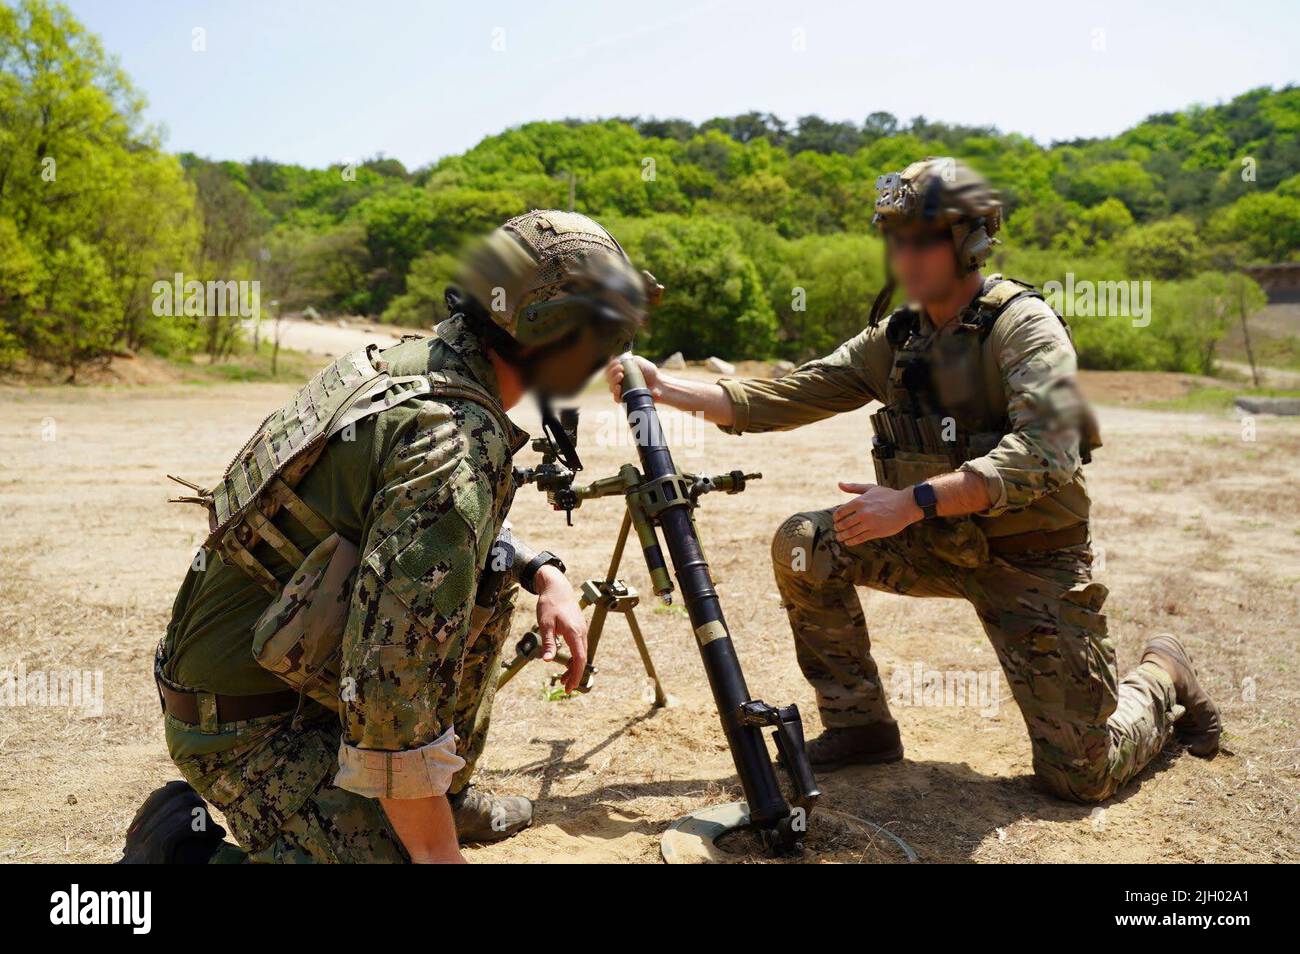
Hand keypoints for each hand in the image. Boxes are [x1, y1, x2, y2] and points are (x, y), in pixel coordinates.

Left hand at [533, 565, 587, 692]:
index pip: (579, 659)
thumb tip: (548, 660)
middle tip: (565, 688)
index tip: (570, 687)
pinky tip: (566, 664)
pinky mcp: (578, 629)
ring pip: (581, 654)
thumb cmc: (550, 604)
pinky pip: (579, 647)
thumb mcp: (545, 624)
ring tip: (563, 679)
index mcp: (574, 632)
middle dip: (575, 675)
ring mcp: (581, 630)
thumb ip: (549, 642)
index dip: (576, 675)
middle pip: (582, 659)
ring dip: (574, 667)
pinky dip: (574, 658)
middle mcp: (581, 633)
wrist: (557, 587)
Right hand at [604, 355, 660, 401]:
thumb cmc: (650, 372)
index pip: (610, 369)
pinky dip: (615, 393)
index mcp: (622, 372)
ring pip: (611, 387)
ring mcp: (623, 390)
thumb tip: (615, 355)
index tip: (617, 362)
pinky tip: (618, 387)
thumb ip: (626, 359)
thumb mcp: (638, 361)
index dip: (611, 366)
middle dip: (612, 372)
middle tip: (621, 369)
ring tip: (621, 375)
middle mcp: (621, 381)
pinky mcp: (626, 399)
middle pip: (609, 378)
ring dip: (613, 380)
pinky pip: (616, 398)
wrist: (659, 383)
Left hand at [833, 481, 922, 546]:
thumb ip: (854, 487)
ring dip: (842, 536)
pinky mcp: (876, 532)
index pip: (840, 512)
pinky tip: (848, 542)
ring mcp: (869, 523)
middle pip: (843, 524)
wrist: (906, 505)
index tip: (836, 520)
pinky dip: (851, 541)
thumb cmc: (888, 496)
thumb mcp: (870, 488)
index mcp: (859, 501)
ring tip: (839, 538)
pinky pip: (860, 539)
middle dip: (838, 528)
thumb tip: (839, 484)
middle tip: (837, 530)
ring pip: (850, 533)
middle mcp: (863, 513)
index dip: (836, 518)